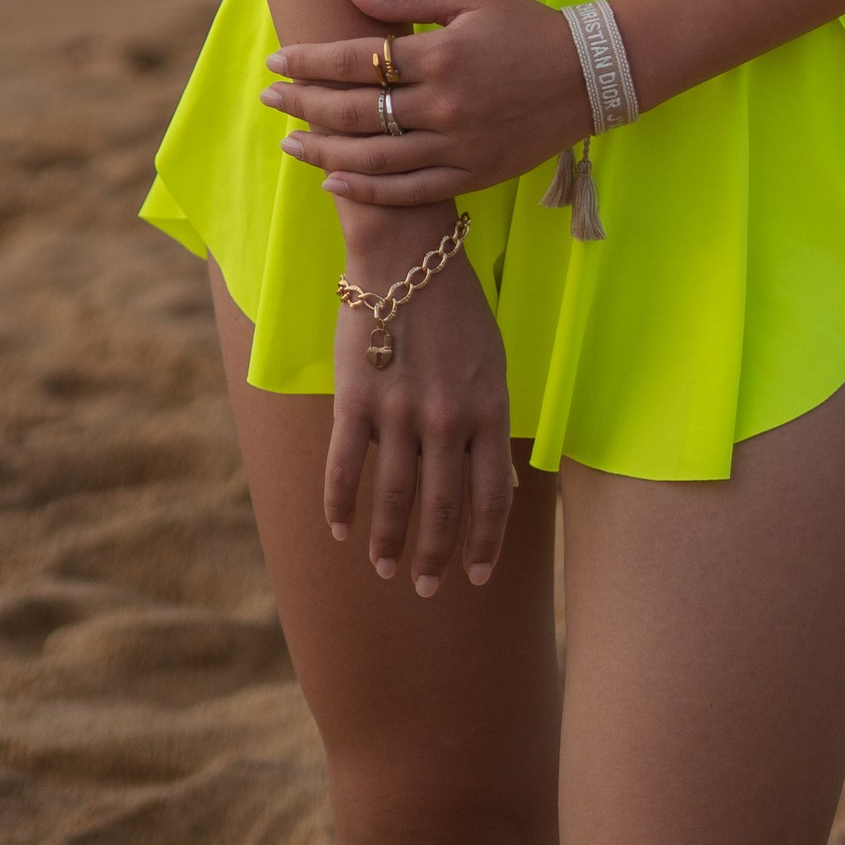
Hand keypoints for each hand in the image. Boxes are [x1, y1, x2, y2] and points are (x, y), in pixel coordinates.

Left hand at [263, 0, 588, 210]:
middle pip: (357, 111)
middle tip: (269, 100)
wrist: (588, 75)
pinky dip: (368, 190)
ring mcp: (458, 146)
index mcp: (441, 55)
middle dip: (305, 105)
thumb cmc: (526, 25)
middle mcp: (444, 105)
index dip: (311, 61)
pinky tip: (334, 182)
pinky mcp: (473, 175)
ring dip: (325, 152)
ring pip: (375, 158)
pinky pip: (410, 191)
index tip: (277, 61)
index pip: (358, 61)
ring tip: (291, 143)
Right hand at [329, 247, 515, 592]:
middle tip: (428, 588)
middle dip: (436, 556)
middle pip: (444, 507)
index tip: (476, 576)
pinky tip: (341, 531)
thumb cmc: (456, 309)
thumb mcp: (492, 363)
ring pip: (395, 497)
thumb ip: (491, 423)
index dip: (484, 543)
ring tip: (387, 568)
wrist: (407, 256)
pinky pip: (346, 467)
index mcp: (490, 409)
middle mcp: (448, 418)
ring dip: (390, 541)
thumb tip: (503, 485)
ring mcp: (400, 411)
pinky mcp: (356, 400)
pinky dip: (341, 506)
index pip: (494, 496)